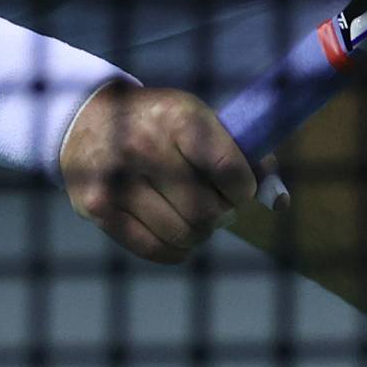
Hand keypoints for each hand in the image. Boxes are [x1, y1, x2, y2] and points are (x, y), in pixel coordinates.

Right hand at [57, 84, 260, 263]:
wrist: (86, 121)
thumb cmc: (160, 125)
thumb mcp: (200, 120)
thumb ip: (246, 155)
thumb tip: (279, 202)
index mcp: (177, 116)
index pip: (230, 171)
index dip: (244, 189)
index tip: (238, 187)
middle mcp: (143, 145)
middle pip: (207, 212)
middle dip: (221, 215)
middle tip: (215, 205)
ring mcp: (116, 179)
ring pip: (184, 236)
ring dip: (198, 233)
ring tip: (191, 214)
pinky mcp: (96, 207)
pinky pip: (156, 250)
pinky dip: (175, 249)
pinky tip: (172, 228)